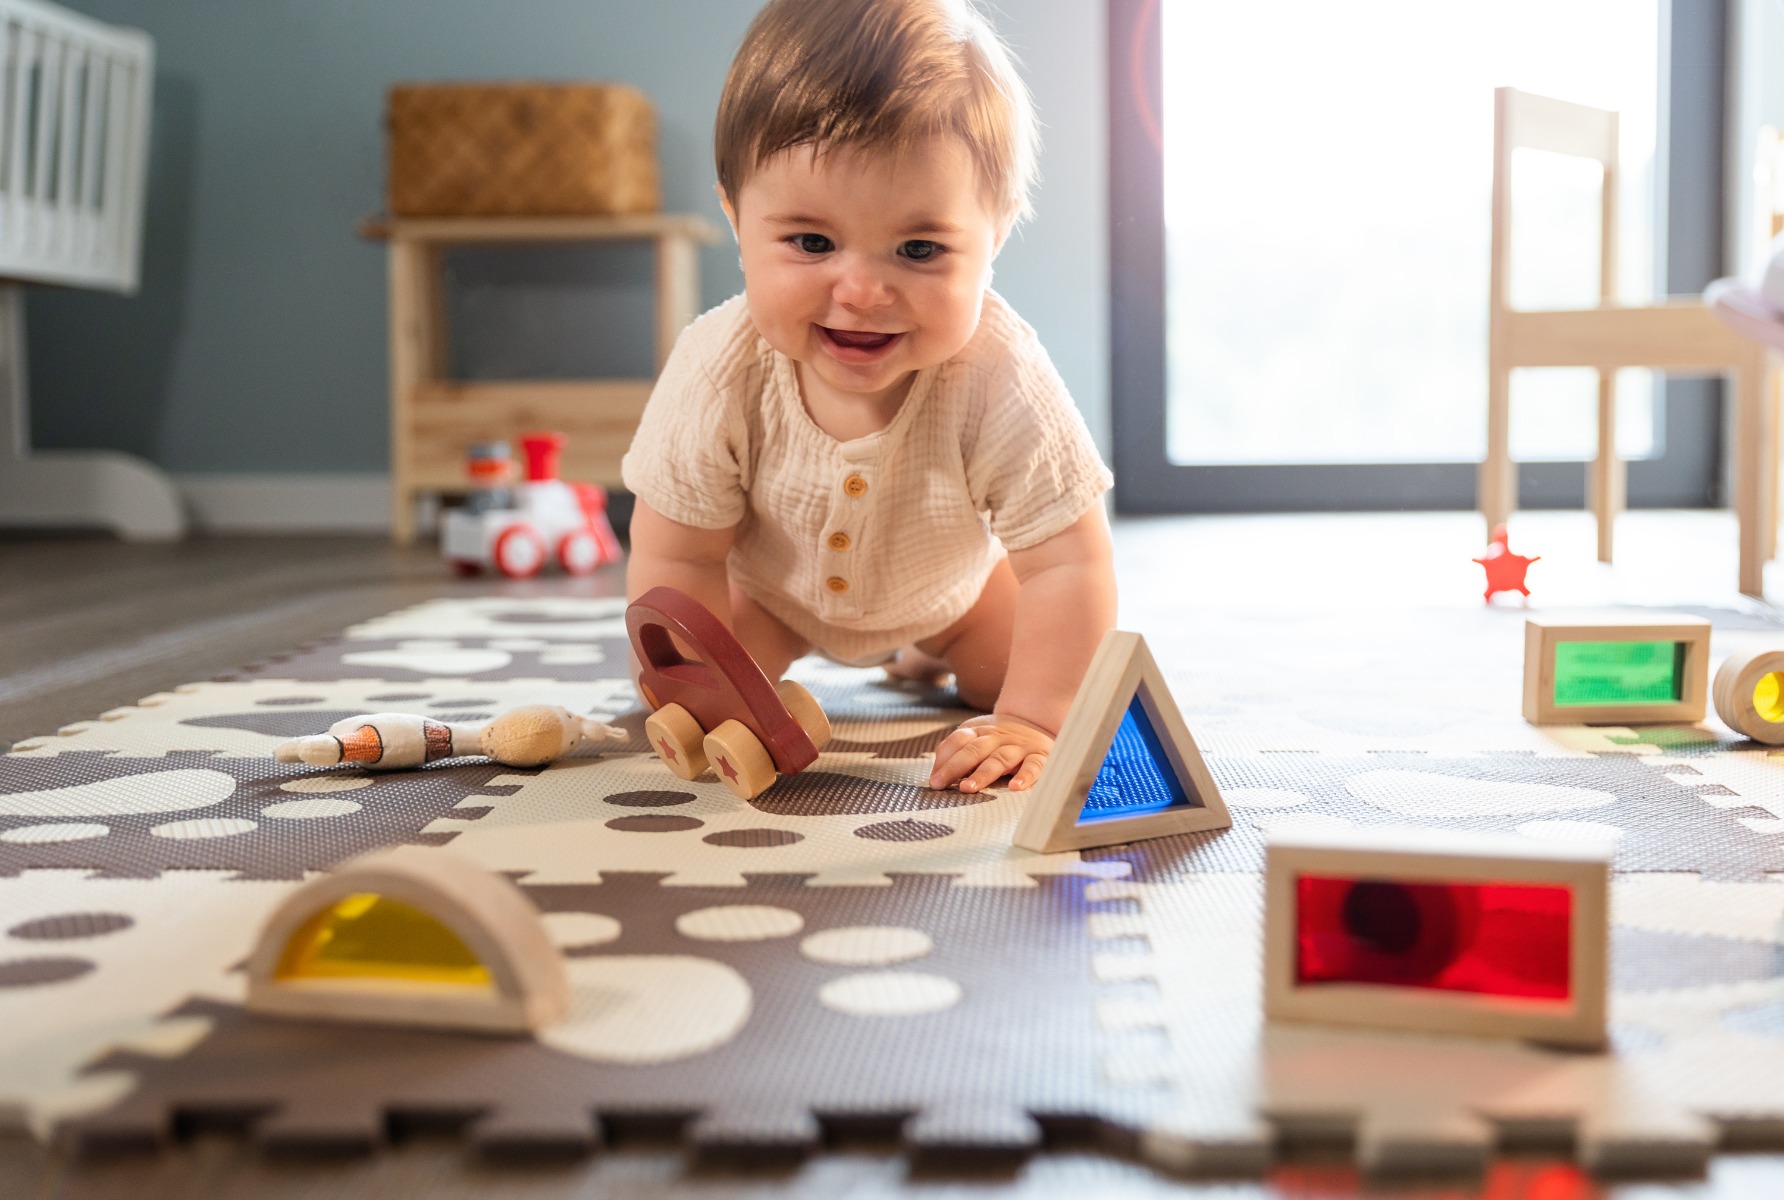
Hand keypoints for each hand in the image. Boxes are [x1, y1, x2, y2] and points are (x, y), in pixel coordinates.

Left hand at [928, 713, 1053, 793]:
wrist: (1039, 719)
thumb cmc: (1001, 738)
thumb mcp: (978, 736)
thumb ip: (956, 751)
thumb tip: (935, 773)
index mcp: (980, 731)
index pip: (958, 740)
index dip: (943, 759)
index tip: (934, 780)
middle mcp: (998, 737)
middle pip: (974, 750)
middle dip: (955, 767)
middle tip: (940, 784)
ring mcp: (1019, 746)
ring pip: (999, 759)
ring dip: (983, 774)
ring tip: (969, 788)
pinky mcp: (1040, 756)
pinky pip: (1034, 766)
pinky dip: (1025, 776)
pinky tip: (1015, 787)